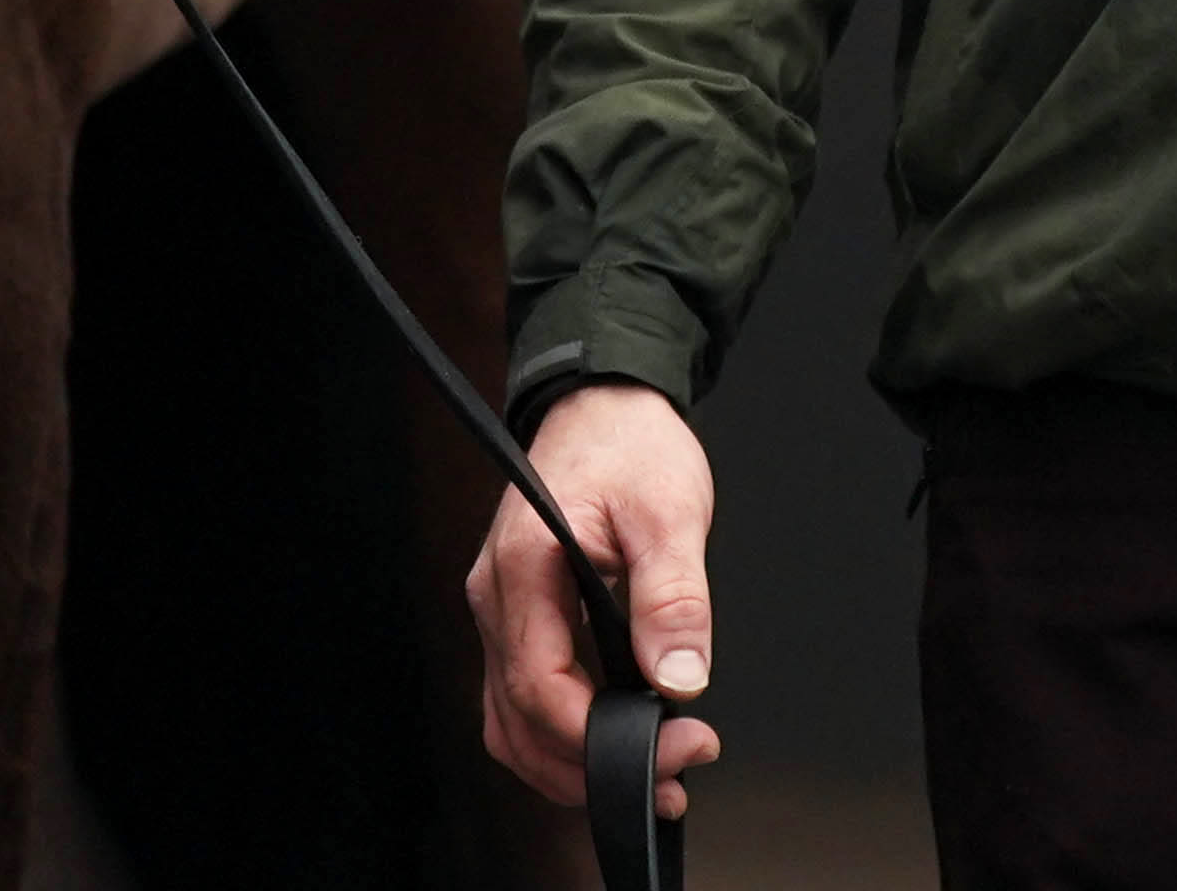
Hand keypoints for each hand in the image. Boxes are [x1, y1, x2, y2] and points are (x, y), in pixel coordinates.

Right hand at [465, 383, 723, 820]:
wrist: (603, 405)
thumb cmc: (629, 446)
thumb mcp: (669, 512)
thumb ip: (672, 598)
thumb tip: (679, 680)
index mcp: (525, 566)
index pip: (541, 687)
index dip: (603, 738)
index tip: (675, 746)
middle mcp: (497, 596)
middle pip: (519, 723)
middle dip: (592, 766)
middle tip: (676, 771)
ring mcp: (502, 611)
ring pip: (512, 723)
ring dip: (573, 763)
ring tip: (651, 768)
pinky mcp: (518, 619)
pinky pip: (522, 698)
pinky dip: (563, 735)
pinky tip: (616, 737)